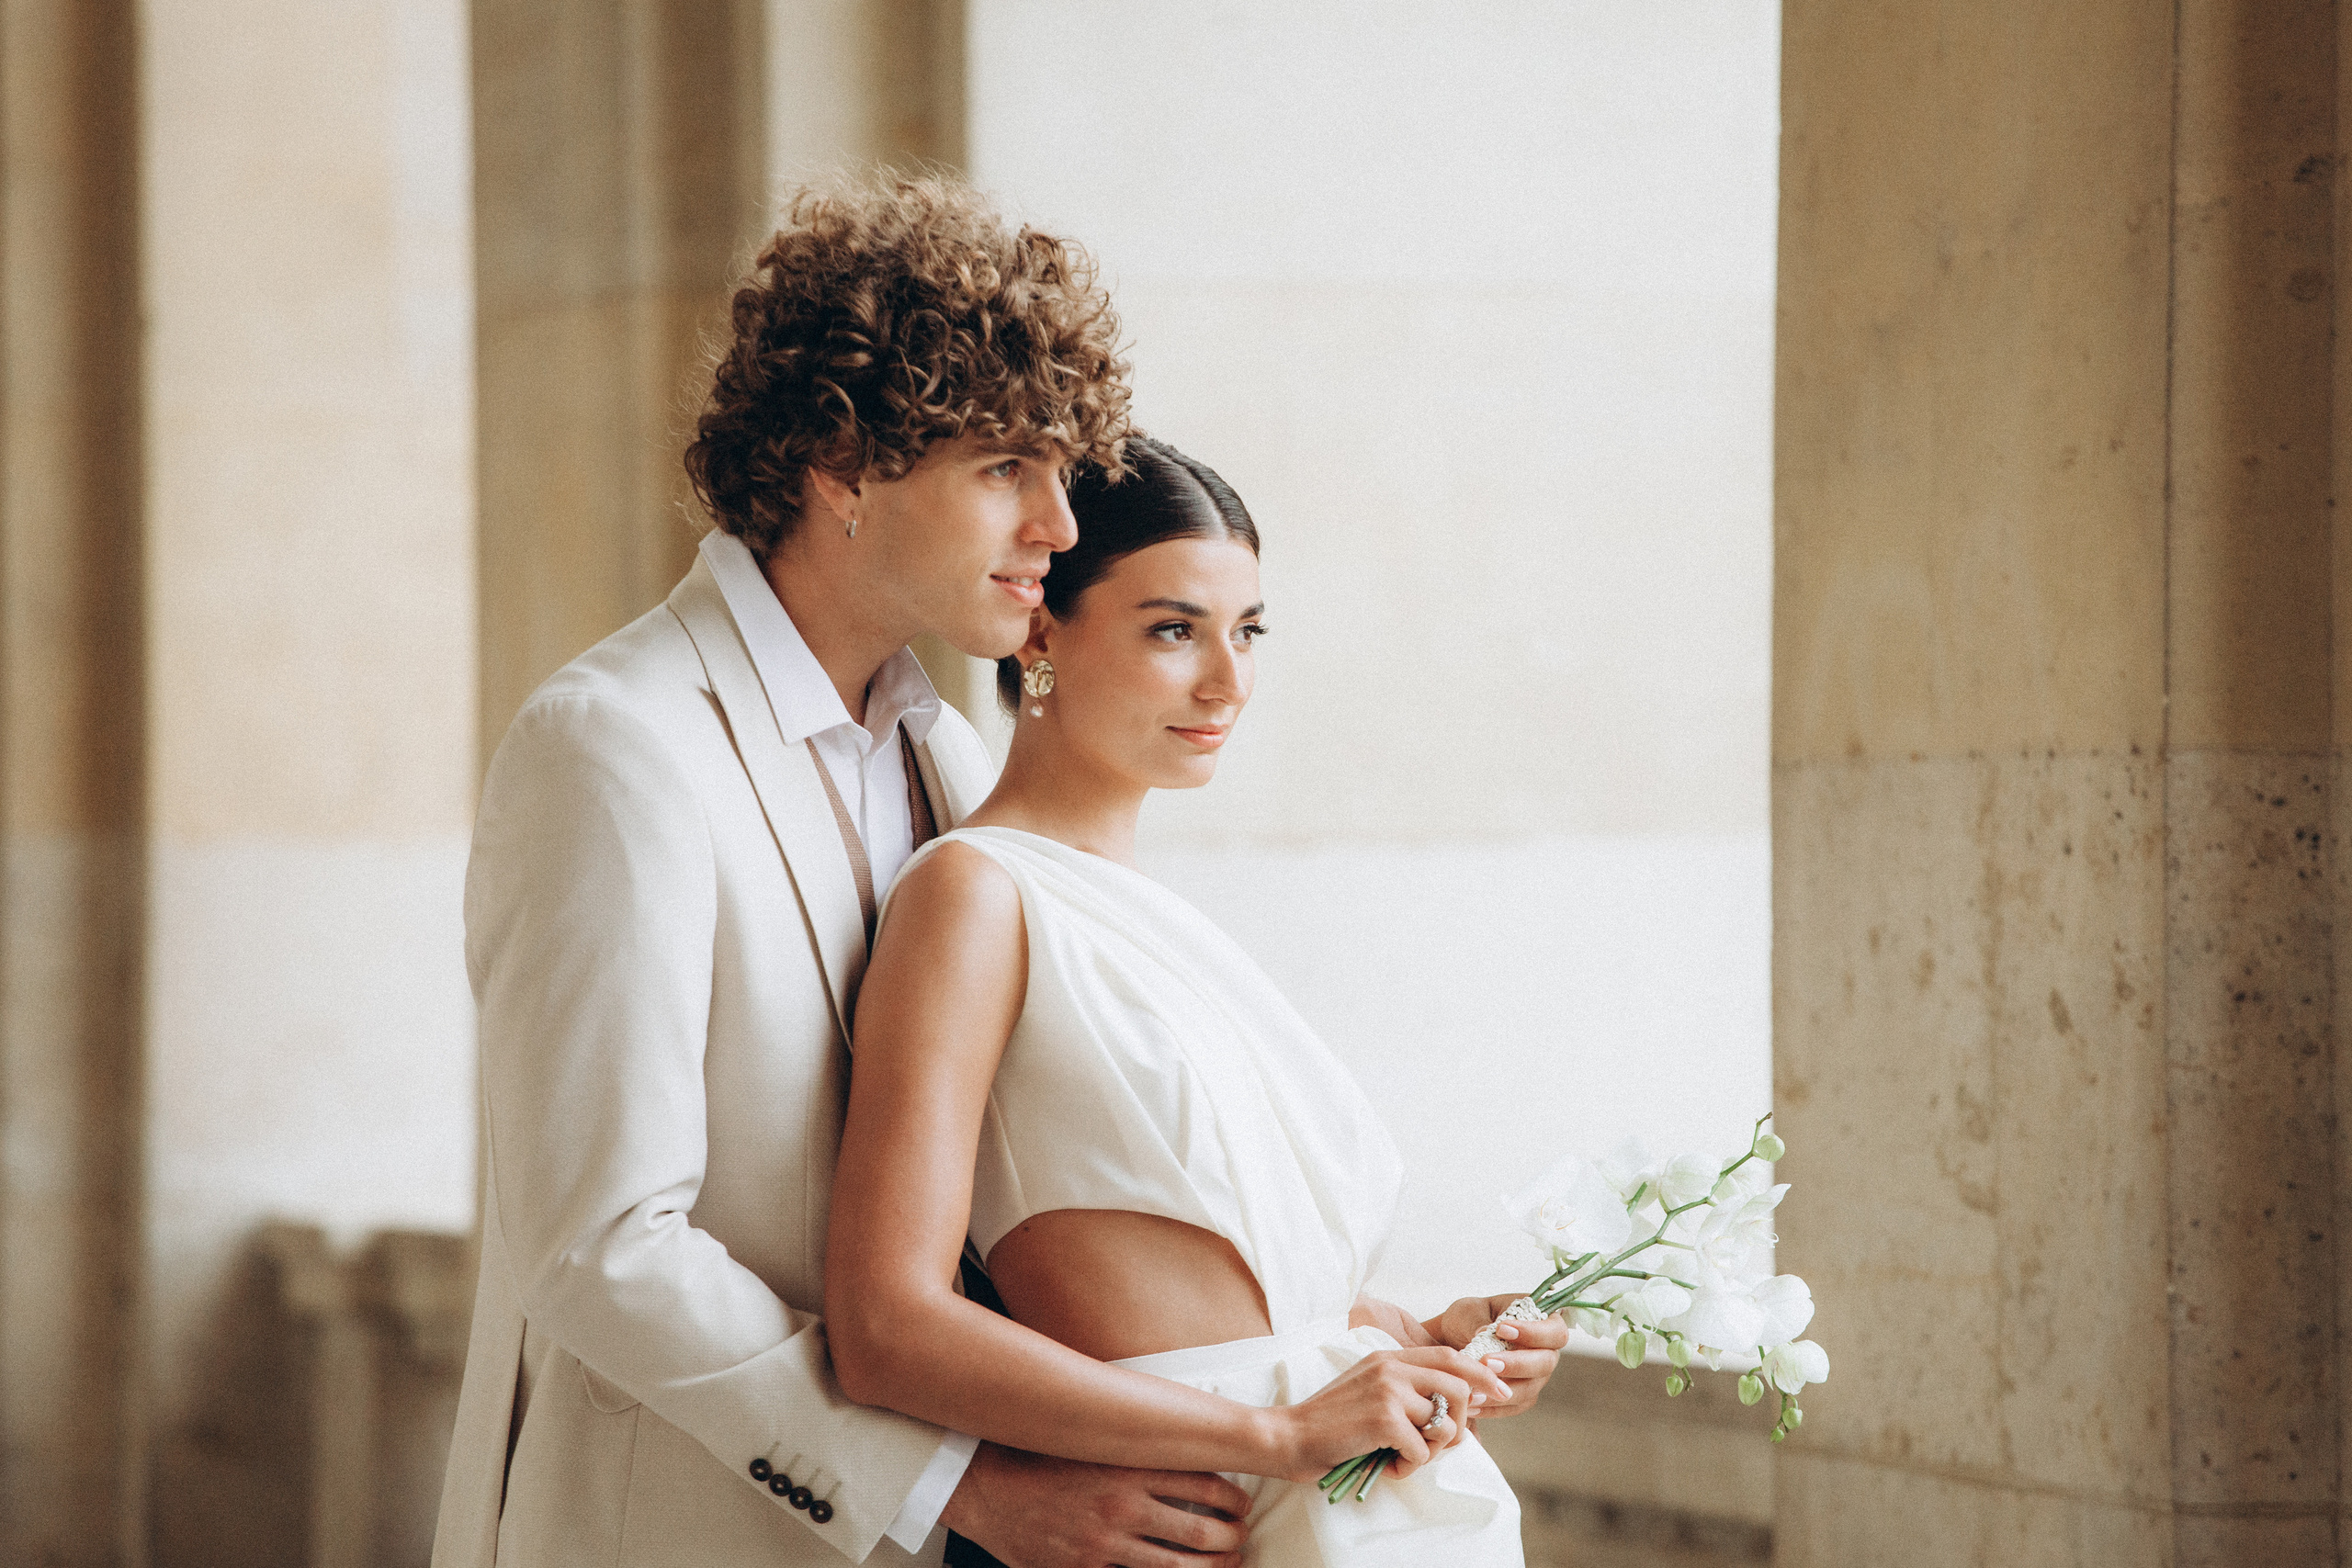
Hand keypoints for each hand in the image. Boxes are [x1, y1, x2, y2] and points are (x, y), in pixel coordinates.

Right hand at [939, 1442, 1249, 1567]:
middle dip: (1231, 1538)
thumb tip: (1182, 1440)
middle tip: (1240, 1538)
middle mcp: (1122, 1505)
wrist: (986, 1486)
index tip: (1243, 1502)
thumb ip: (1136, 1444)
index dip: (1233, 1497)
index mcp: (1128, 1465)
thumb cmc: (1041, 1457)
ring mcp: (1104, 1544)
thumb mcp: (1094, 1439)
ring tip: (1226, 1563)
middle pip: (1200, 1531)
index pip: (1203, 1483)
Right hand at [1269, 1346, 1507, 1483]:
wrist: (1289, 1436)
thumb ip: (1405, 1389)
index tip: (1498, 1393)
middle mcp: (1391, 1367)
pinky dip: (1411, 1466)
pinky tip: (1390, 1465)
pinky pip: (1423, 1449)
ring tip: (1405, 1455)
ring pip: (1444, 1421)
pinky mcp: (1383, 1417)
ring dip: (1433, 1449)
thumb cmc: (1330, 1424)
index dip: (1480, 1374)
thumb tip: (1454, 1406)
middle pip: (1459, 1388)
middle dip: (1459, 1423)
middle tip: (1436, 1444)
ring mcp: (1388, 1390)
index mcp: (1389, 1358)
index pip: (1450, 1356)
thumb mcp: (1369, 1391)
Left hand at [1422, 1293, 1566, 1420]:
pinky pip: (1513, 1407)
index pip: (1554, 1331)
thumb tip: (1489, 1335)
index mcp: (1542, 1323)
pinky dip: (1492, 1408)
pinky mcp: (1520, 1397)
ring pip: (1529, 1389)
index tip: (1501, 1329)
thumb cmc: (1467, 1319)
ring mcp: (1534, 1377)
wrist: (1453, 1341)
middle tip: (1487, 1362)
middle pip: (1546, 1363)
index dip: (1533, 1333)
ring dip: (1503, 1390)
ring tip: (1475, 1390)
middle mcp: (1544, 1352)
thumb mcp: (1472, 1310)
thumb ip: (1483, 1321)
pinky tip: (1471, 1406)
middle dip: (1517, 1364)